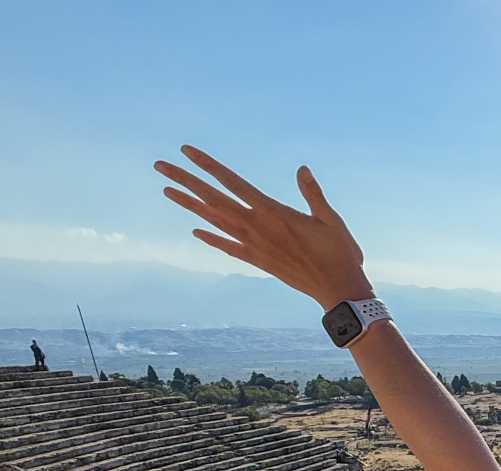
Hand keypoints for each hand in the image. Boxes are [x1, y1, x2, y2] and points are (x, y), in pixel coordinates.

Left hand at [155, 146, 373, 310]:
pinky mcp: (258, 261)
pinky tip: (196, 231)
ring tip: (167, 191)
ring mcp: (254, 246)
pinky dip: (211, 238)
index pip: (233, 182)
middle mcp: (257, 227)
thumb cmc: (340, 254)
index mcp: (273, 212)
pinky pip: (228, 247)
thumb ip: (313, 194)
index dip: (208, 165)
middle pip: (213, 199)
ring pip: (215, 220)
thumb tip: (302, 169)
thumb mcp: (331, 220)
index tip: (187, 151)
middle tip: (160, 165)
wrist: (338, 291)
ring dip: (189, 205)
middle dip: (185, 180)